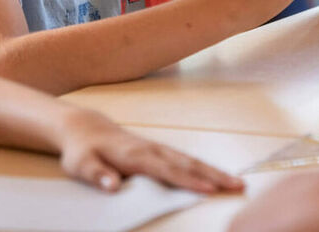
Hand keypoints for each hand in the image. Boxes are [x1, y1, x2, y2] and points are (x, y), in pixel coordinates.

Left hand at [57, 109, 243, 193]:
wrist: (84, 128)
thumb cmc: (82, 150)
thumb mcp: (80, 164)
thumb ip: (97, 175)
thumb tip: (112, 186)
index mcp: (134, 156)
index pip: (166, 171)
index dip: (187, 182)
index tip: (208, 190)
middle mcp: (150, 149)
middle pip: (187, 164)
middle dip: (214, 175)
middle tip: (238, 186)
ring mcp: (156, 147)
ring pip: (190, 160)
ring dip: (214, 171)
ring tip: (237, 182)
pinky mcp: (158, 149)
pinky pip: (185, 159)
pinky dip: (204, 167)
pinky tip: (217, 176)